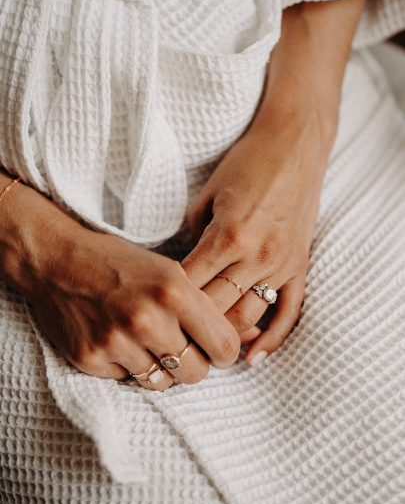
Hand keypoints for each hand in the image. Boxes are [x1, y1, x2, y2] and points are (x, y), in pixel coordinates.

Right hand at [0, 173, 239, 389]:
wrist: (57, 261)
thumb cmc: (119, 263)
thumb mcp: (169, 271)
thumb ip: (207, 305)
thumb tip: (255, 336)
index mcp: (173, 291)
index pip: (224, 345)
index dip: (224, 350)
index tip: (215, 347)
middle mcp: (147, 319)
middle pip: (196, 372)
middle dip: (194, 363)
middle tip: (181, 347)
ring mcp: (117, 342)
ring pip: (164, 383)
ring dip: (162, 368)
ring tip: (149, 343)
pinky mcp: (91, 359)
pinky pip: (129, 380)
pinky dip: (130, 367)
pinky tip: (120, 341)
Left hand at [182, 114, 332, 363]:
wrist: (294, 146)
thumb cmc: (246, 166)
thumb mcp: (207, 196)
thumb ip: (192, 236)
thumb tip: (177, 269)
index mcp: (228, 235)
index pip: (189, 286)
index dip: (167, 305)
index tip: (150, 317)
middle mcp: (256, 255)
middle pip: (216, 310)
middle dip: (190, 329)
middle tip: (169, 341)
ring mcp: (281, 264)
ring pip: (249, 317)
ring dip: (225, 338)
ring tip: (202, 350)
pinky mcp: (299, 267)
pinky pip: (289, 313)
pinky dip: (272, 339)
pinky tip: (253, 358)